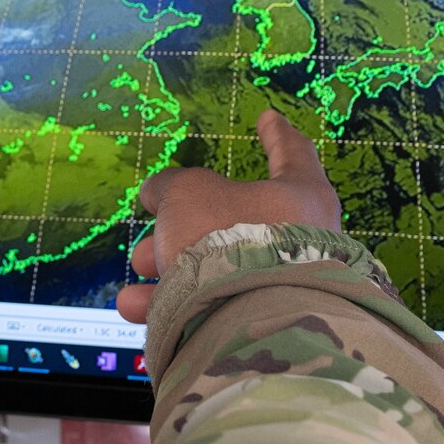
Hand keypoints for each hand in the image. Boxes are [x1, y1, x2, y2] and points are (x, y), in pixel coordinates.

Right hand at [114, 110, 340, 324]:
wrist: (249, 325)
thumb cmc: (228, 240)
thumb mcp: (188, 194)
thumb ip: (172, 186)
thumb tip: (160, 192)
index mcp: (302, 195)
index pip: (292, 152)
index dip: (276, 133)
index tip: (269, 117)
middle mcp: (305, 239)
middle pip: (240, 218)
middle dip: (188, 220)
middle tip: (157, 221)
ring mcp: (287, 286)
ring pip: (222, 266)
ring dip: (173, 265)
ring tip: (140, 267)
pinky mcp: (266, 324)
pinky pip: (217, 305)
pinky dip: (177, 303)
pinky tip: (138, 306)